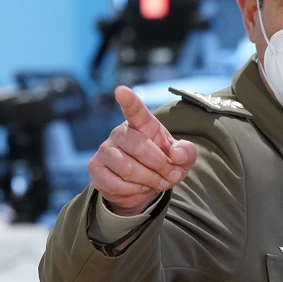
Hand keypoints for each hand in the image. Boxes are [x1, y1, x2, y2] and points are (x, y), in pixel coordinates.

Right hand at [88, 86, 196, 215]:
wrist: (142, 188)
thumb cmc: (162, 165)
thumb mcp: (182, 159)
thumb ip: (186, 152)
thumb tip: (176, 155)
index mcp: (142, 124)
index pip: (135, 110)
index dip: (129, 100)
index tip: (121, 90)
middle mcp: (120, 133)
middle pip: (140, 148)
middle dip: (161, 166)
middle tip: (172, 176)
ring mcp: (105, 150)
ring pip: (127, 168)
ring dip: (149, 180)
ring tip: (157, 183)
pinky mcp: (96, 168)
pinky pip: (116, 183)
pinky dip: (134, 191)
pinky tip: (140, 188)